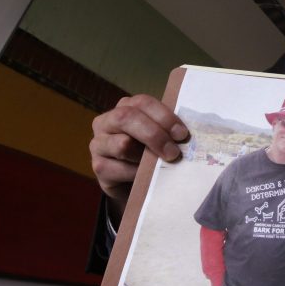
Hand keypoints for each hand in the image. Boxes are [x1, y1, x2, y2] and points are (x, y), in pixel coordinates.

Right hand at [89, 94, 187, 217]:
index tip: (182, 134)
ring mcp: (98, 144)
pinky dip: (136, 174)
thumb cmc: (150, 154)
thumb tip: (186, 135)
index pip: (142, 103)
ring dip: (146, 157)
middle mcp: (106, 121)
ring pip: (122, 144)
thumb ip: (167, 130)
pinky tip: (145, 177)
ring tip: (160, 166)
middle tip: (174, 152)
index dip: (164, 117)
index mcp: (125, 107)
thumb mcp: (159, 138)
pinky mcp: (98, 166)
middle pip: (127, 117)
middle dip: (154, 135)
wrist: (133, 182)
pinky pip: (119, 168)